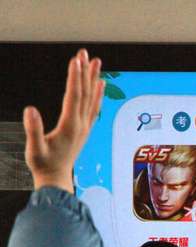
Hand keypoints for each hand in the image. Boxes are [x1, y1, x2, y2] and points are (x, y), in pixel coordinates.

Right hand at [23, 49, 103, 193]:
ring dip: (93, 78)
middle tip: (85, 53)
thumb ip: (33, 130)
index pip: (74, 96)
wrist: (56, 178)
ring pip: (91, 98)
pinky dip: (97, 94)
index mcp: (70, 126)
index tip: (76, 61)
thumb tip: (30, 110)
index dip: (75, 77)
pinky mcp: (84, 128)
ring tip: (96, 61)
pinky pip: (94, 107)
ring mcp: (85, 126)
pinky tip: (100, 83)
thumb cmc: (43, 164)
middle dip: (84, 72)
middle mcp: (81, 124)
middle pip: (85, 93)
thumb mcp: (34, 149)